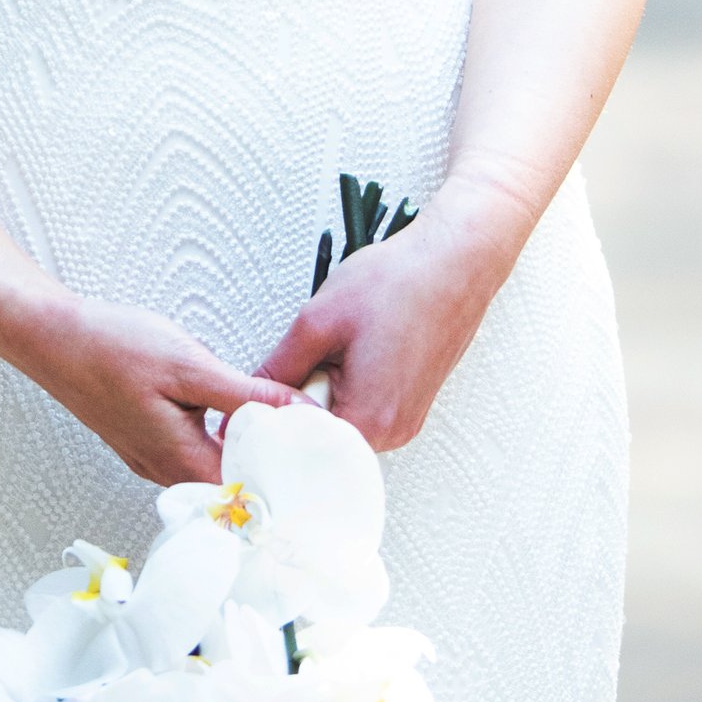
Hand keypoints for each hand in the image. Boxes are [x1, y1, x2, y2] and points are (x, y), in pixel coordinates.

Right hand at [14, 293, 302, 488]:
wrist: (51, 337)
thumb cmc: (110, 347)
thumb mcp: (190, 364)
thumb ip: (246, 395)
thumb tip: (297, 413)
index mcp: (180, 460)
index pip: (248, 490)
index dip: (285, 474)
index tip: (315, 453)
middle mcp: (164, 471)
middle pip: (232, 484)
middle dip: (269, 461)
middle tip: (305, 434)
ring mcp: (151, 459)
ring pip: (212, 468)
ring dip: (243, 448)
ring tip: (275, 421)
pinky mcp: (144, 441)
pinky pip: (191, 453)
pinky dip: (217, 438)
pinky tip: (229, 413)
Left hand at [255, 176, 529, 453]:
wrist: (454, 261)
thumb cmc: (397, 284)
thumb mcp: (317, 322)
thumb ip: (278, 369)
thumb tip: (248, 398)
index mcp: (368, 422)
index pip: (299, 441)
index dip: (274, 413)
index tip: (266, 387)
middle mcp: (392, 433)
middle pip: (321, 431)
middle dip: (303, 395)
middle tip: (316, 351)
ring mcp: (406, 420)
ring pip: (342, 416)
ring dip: (328, 385)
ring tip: (344, 343)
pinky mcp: (411, 404)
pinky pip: (365, 404)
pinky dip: (350, 380)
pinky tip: (360, 346)